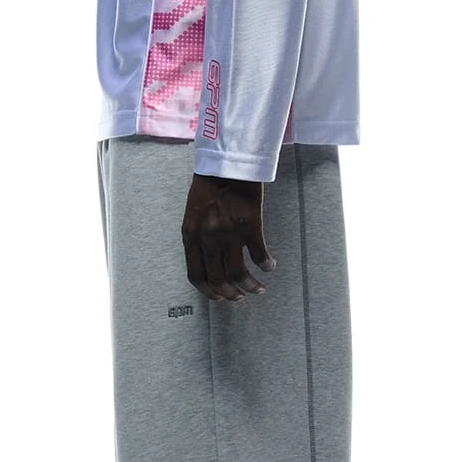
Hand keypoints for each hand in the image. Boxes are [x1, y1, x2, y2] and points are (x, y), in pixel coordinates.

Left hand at [181, 173, 276, 304]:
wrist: (226, 163)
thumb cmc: (209, 184)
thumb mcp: (194, 213)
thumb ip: (198, 236)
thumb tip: (207, 258)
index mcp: (191, 236)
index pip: (196, 275)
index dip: (208, 291)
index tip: (219, 297)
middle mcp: (208, 240)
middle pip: (219, 280)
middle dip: (231, 294)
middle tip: (240, 298)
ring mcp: (229, 235)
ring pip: (240, 275)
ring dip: (250, 287)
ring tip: (258, 289)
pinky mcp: (250, 227)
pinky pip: (260, 256)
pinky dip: (266, 265)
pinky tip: (270, 266)